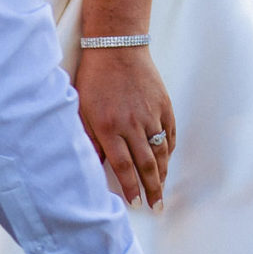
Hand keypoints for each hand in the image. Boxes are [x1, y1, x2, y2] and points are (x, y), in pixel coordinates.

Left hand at [76, 44, 174, 207]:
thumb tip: (93, 165)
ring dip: (163, 174)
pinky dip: (170, 150)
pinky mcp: (164, 105)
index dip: (130, 188)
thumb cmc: (94, 78)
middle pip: (147, 164)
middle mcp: (132, 123)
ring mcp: (151, 114)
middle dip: (152, 189)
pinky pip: (170, 133)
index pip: (123, 166)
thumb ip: (88, 139)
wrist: (117, 46)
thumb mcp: (82, 109)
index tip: (135, 204)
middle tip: (156, 207)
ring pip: (161, 151)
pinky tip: (167, 161)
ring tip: (162, 190)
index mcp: (109, 127)